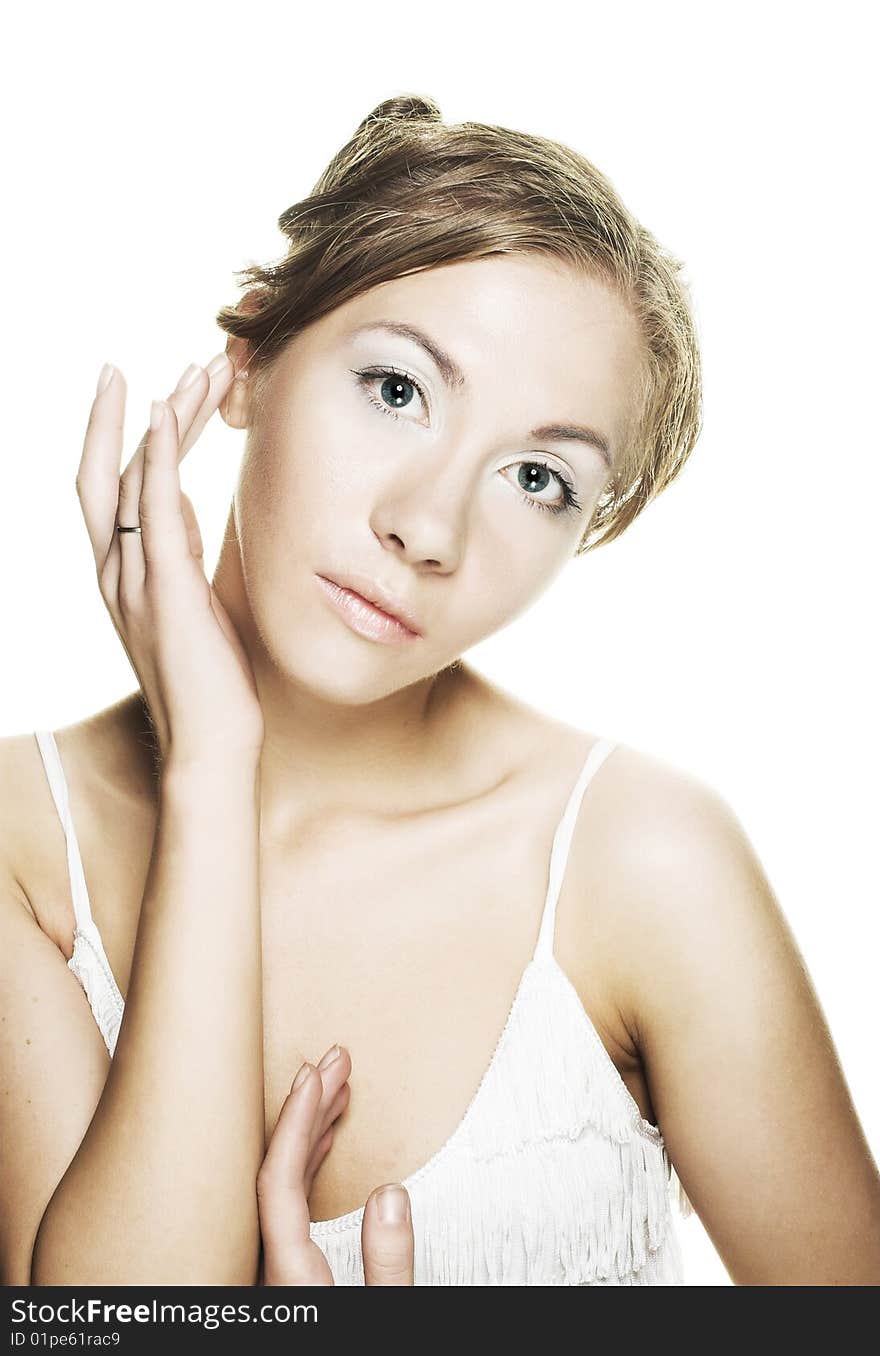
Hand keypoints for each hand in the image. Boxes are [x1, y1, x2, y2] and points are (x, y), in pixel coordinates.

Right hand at [76, 354, 264, 768]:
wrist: (210, 746)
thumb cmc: (210, 681)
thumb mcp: (193, 602)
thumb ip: (175, 551)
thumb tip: (173, 498)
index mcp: (123, 575)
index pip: (118, 486)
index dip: (135, 433)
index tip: (167, 386)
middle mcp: (116, 572)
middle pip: (111, 470)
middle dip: (136, 410)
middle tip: (190, 362)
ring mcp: (133, 581)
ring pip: (135, 477)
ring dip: (169, 417)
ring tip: (205, 371)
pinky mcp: (164, 591)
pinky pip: (152, 510)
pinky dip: (157, 456)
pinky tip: (169, 413)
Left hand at [257, 1044, 413, 1285]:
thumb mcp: (383, 1313)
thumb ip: (387, 1263)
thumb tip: (389, 1195)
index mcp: (288, 1275)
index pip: (278, 1181)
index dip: (295, 1121)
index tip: (314, 1076)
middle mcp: (270, 1266)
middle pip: (278, 1170)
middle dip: (308, 1108)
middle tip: (336, 1062)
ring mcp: (274, 1267)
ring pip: (281, 1183)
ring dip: (311, 1130)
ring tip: (337, 1088)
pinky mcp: (285, 1271)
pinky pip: (287, 1202)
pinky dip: (308, 1162)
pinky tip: (324, 1140)